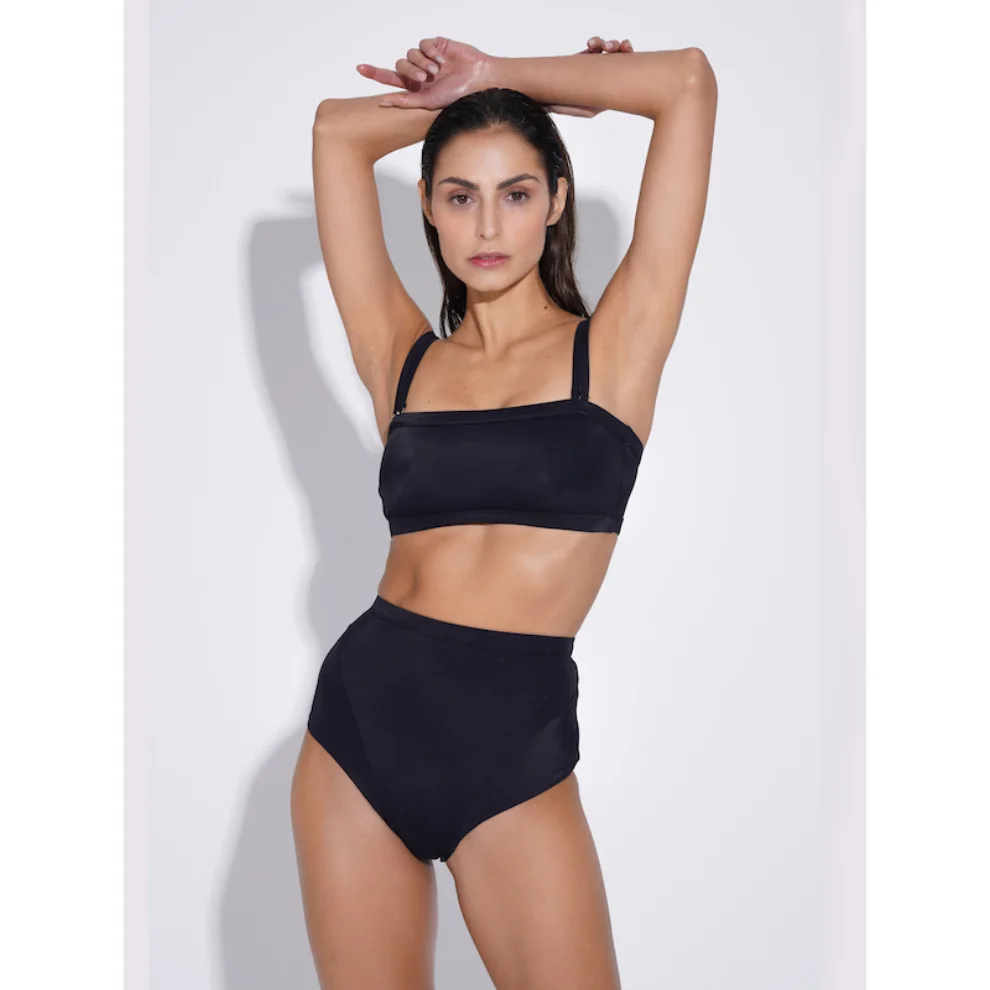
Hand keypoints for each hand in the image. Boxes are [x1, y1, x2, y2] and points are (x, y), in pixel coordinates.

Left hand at [356, 36, 494, 110]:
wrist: (477, 80)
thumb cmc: (456, 95)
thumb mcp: (428, 102)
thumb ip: (406, 101)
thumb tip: (383, 102)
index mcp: (415, 87)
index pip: (390, 78)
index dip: (375, 73)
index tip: (360, 69)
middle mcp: (419, 72)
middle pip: (400, 66)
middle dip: (410, 71)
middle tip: (425, 78)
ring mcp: (427, 58)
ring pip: (410, 55)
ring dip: (422, 63)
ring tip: (436, 71)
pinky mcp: (436, 46)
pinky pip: (423, 44)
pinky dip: (430, 52)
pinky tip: (442, 60)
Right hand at [542, 37, 634, 116]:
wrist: (538, 96)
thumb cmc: (554, 105)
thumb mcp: (573, 107)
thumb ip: (587, 104)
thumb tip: (602, 99)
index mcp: (603, 95)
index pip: (622, 78)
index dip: (628, 63)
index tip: (626, 53)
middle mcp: (599, 82)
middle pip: (618, 63)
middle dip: (620, 50)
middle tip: (617, 47)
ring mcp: (592, 71)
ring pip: (607, 53)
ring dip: (607, 45)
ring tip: (600, 45)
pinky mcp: (583, 62)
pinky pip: (594, 50)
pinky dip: (595, 44)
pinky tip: (591, 44)